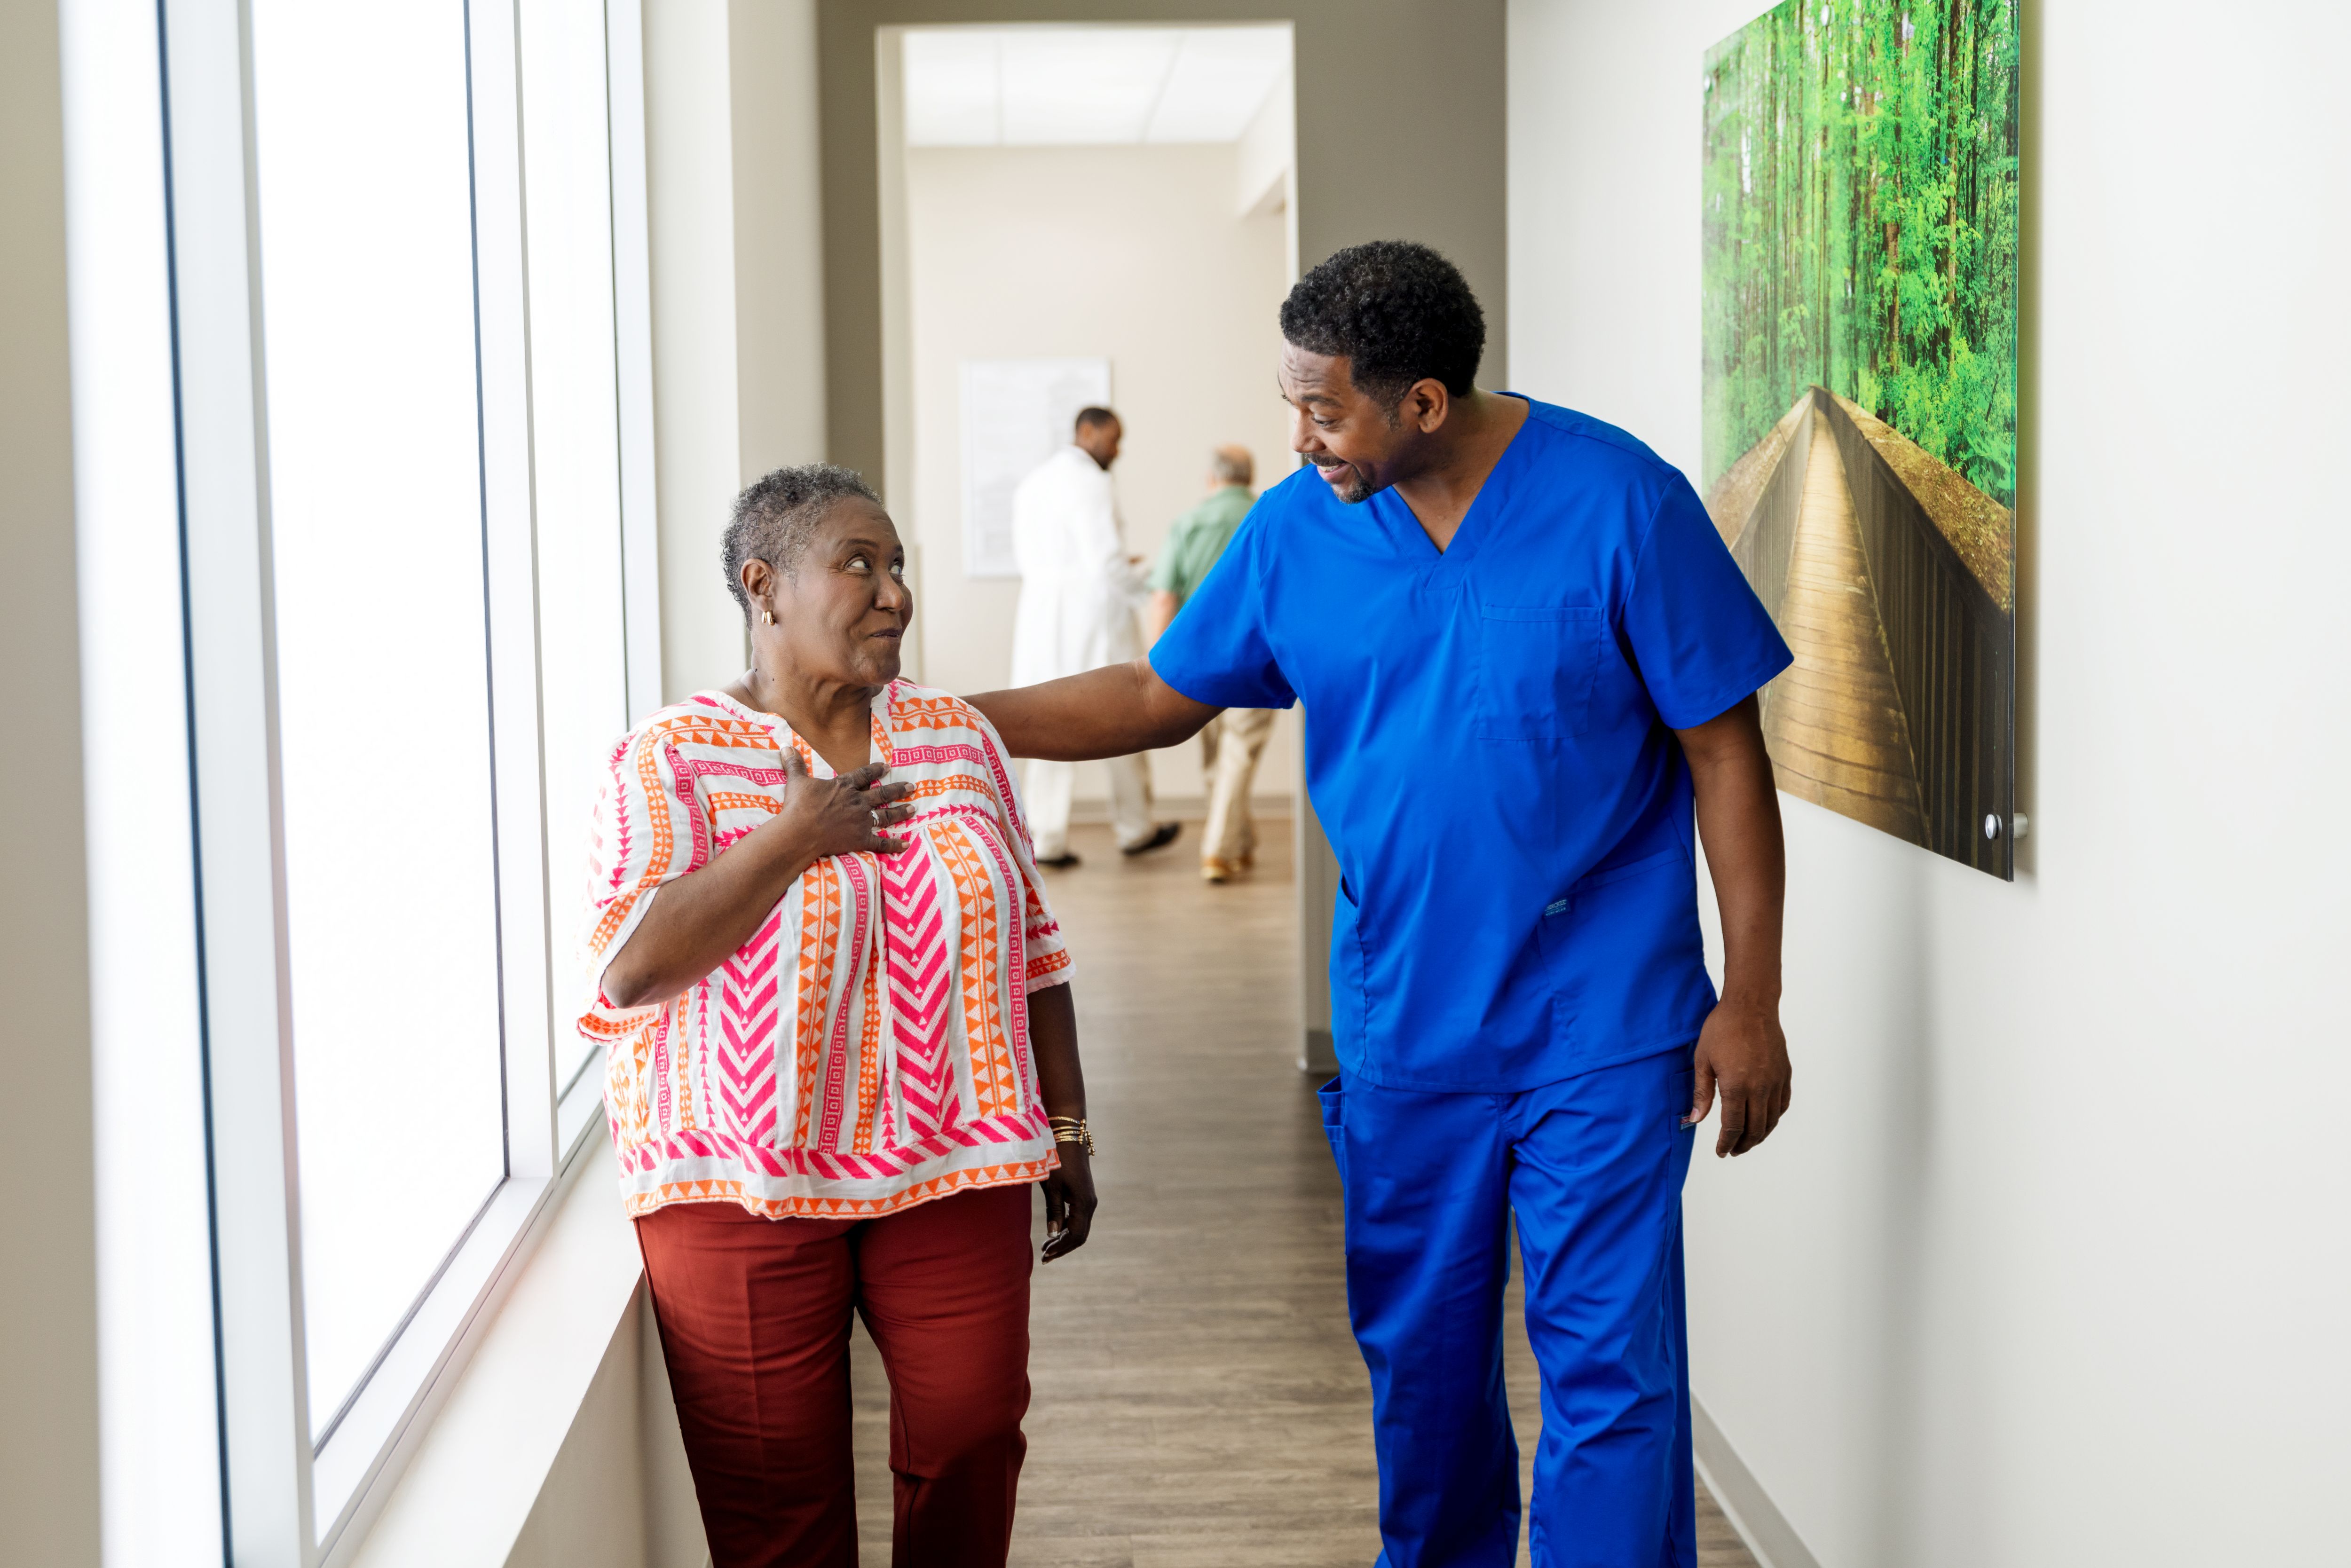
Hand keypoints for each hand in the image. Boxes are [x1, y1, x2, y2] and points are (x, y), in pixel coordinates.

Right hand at [769, 750, 912, 860]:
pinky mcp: (860, 839)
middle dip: (897, 789)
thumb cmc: (798, 806)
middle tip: (912, 786)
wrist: (801, 830)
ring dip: (901, 811)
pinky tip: (906, 845)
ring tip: (914, 808)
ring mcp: (861, 821)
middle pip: (881, 794)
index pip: (863, 775)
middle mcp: (857, 802)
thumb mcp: (796, 781)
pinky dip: (894, 845)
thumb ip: (795, 765)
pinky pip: (881, 843)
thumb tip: (786, 747)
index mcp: (843, 787)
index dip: (876, 770)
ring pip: (886, 815)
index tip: (887, 766)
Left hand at [1039, 1143, 1096, 1262]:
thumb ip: (1054, 1211)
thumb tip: (1052, 1235)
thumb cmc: (1057, 1161)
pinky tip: (1054, 1232)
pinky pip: (1078, 1219)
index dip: (1061, 1248)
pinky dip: (1067, 1229)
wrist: (1068, 1138)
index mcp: (1083, 1204)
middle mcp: (1090, 1204)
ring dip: (1064, 1239)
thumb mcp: (1052, 1187)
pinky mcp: (1084, 1196)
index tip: (1045, 1255)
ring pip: (1080, 1228)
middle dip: (1062, 1247)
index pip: (1075, 1236)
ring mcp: (1089, 1200)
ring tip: (1046, 1248)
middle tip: (1044, 1257)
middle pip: (1079, 1235)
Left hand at [1685, 995, 1790, 1156]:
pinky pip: (1782, 1104)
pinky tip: (1765, 1120)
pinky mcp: (1784, 1074)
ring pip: (1771, 1120)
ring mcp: (1775, 1082)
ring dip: (1759, 1135)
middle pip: (1755, 1129)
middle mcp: (1760, 1088)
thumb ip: (1701, 1093)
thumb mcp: (1703, 1060)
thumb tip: (1694, 1120)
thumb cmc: (1722, 1029)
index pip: (1733, 1127)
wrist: (1751, 1006)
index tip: (1721, 1152)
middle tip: (1733, 1151)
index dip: (1726, 1143)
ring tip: (1747, 1141)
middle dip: (1743, 1144)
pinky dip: (1774, 1118)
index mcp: (1736, 1086)